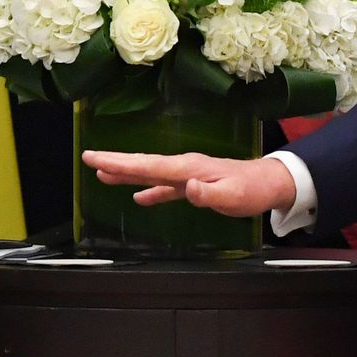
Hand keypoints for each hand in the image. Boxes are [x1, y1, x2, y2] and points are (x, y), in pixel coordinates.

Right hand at [83, 150, 296, 215]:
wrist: (269, 183)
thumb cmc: (251, 190)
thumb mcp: (232, 196)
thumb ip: (208, 194)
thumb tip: (187, 187)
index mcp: (187, 168)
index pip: (147, 166)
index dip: (120, 164)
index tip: (96, 159)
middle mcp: (183, 167)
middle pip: (143, 164)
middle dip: (115, 162)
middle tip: (88, 158)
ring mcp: (187, 174)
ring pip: (150, 173)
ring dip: (126, 174)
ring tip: (102, 174)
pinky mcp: (193, 184)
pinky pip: (164, 186)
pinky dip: (149, 189)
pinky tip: (138, 197)